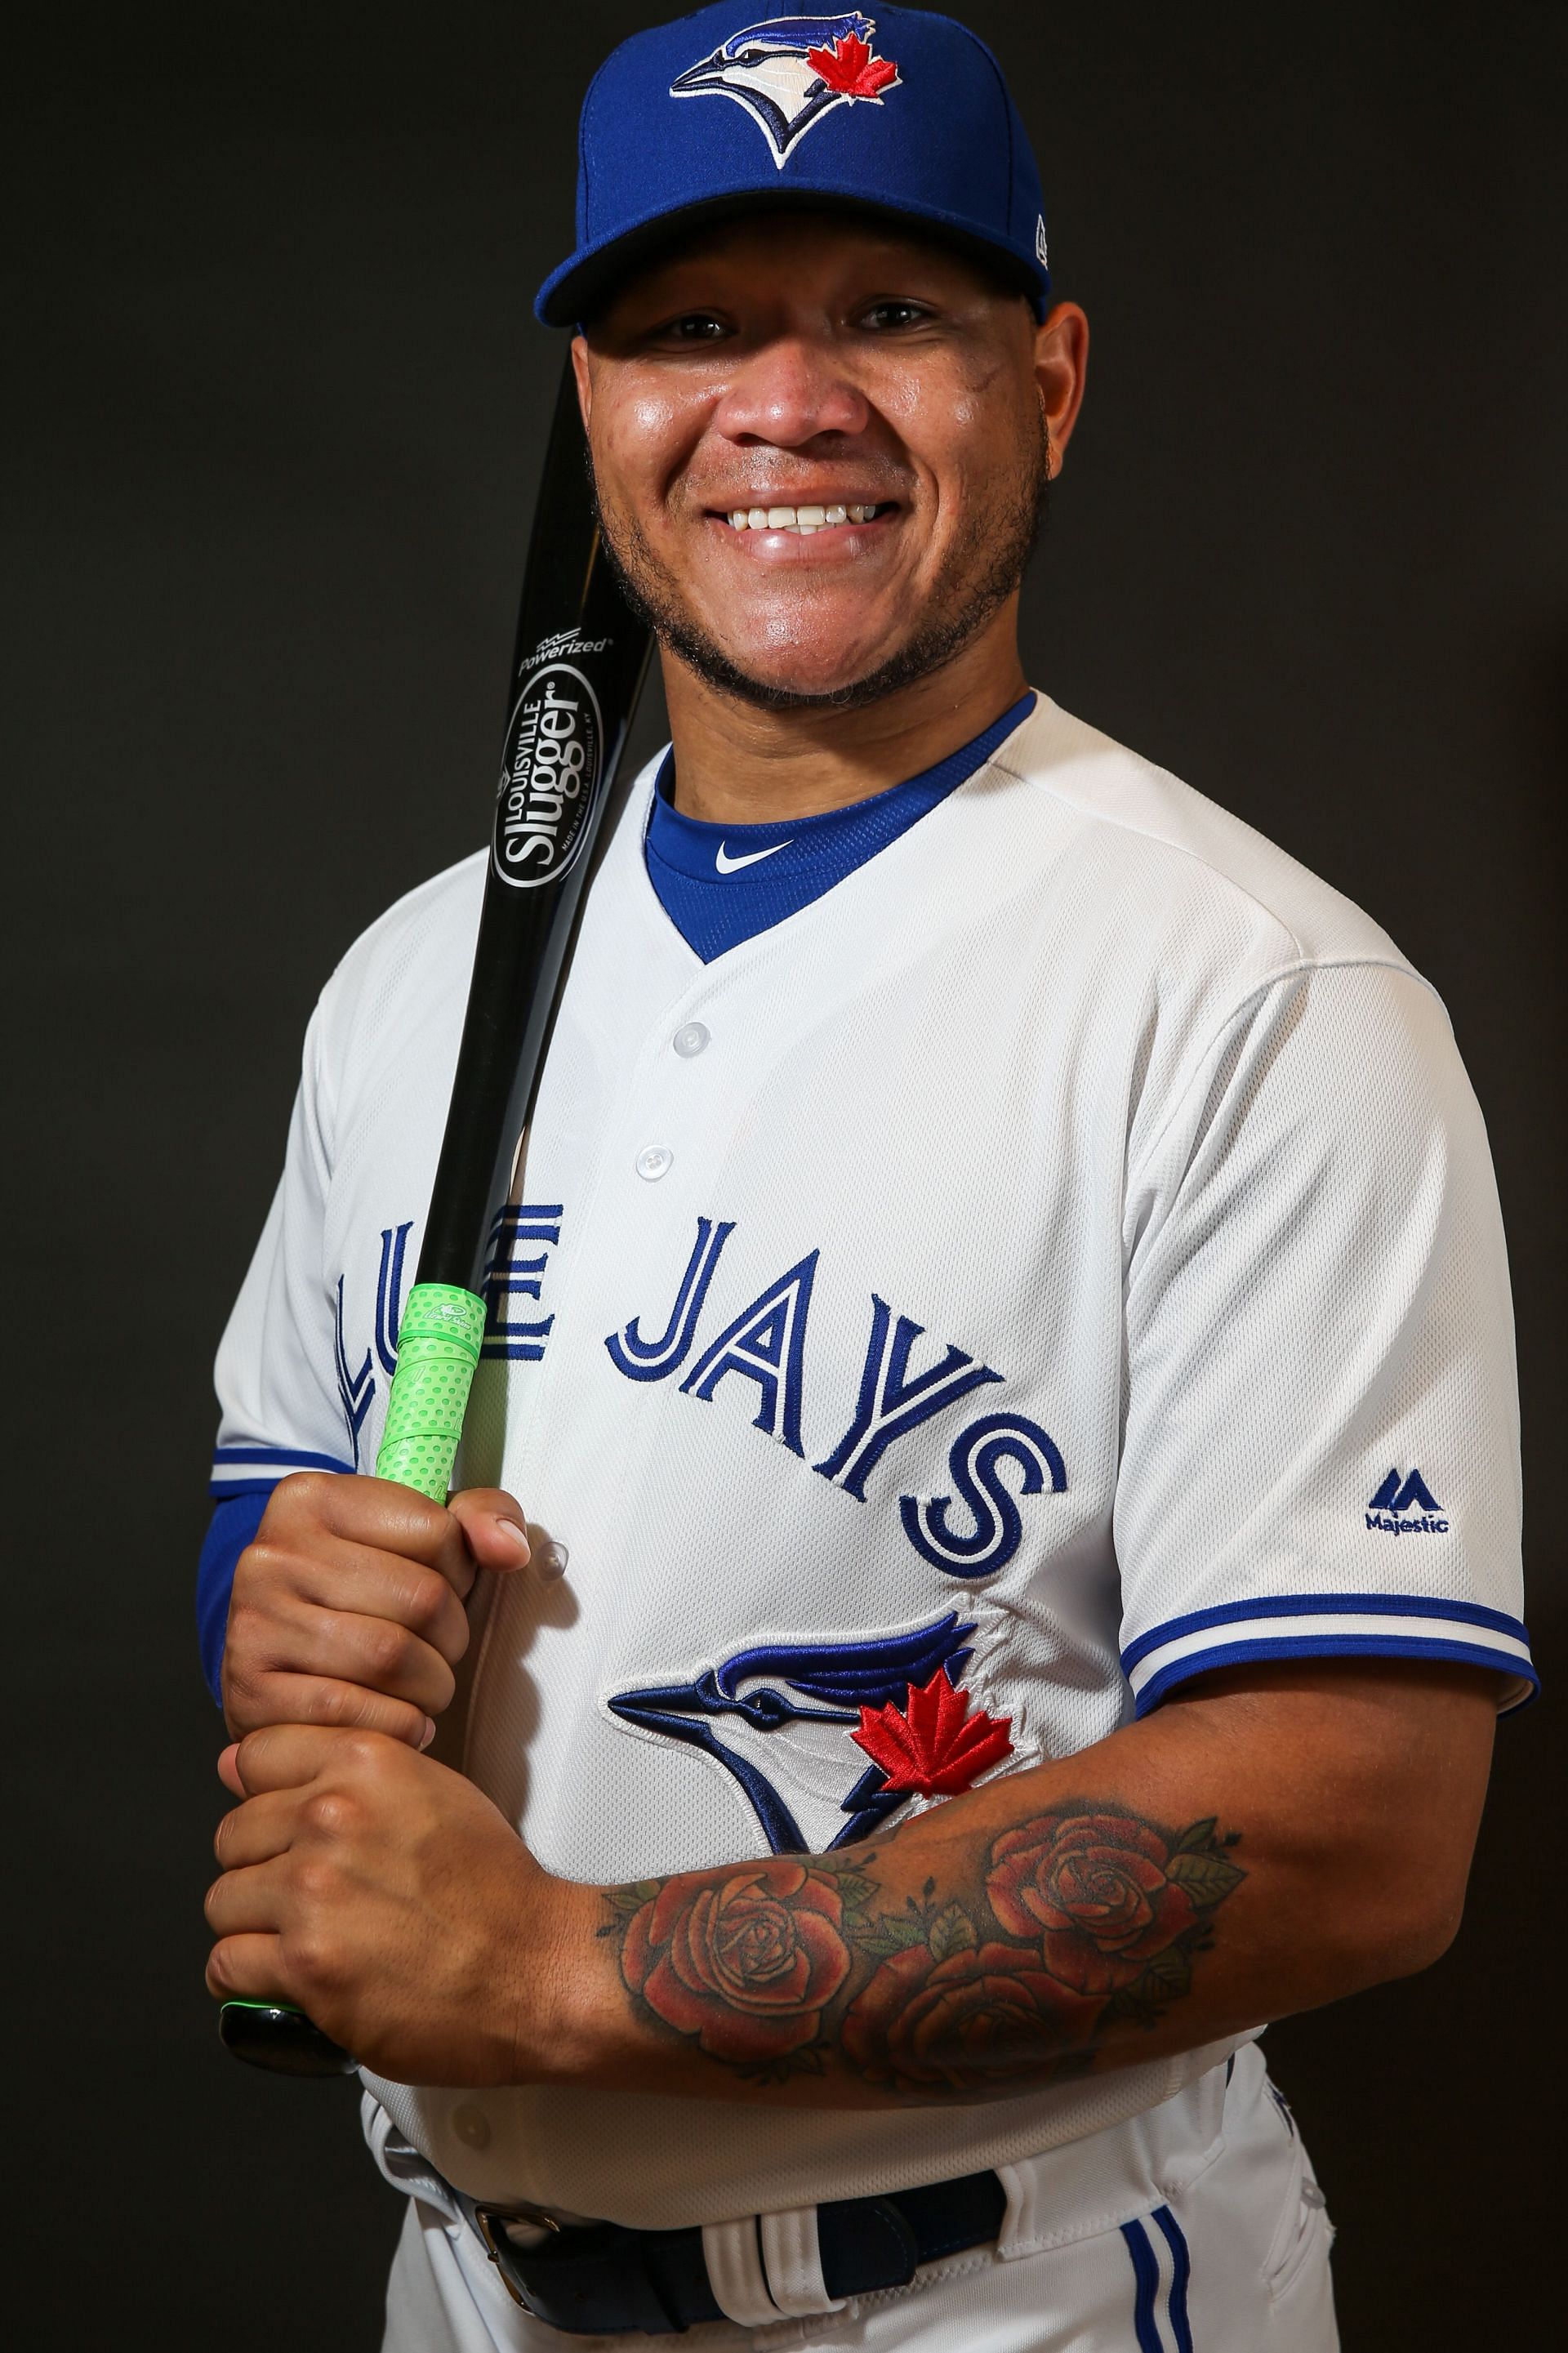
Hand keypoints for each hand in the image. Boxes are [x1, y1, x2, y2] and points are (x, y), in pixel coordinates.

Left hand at [205, 1725, 594, 2084]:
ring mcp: (314, 1890)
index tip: (288, 1828)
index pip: (253, 1757)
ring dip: (254, 1926)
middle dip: (262, 1869)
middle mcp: (332, 1816)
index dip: (267, 1798)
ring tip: (305, 1937)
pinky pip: (227, 1965)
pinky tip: (291, 1975)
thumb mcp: (431, 1790)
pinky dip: (251, 1978)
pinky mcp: (306, 1963)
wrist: (535, 1967)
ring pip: (222, 1901)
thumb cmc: (493, 1889)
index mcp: (364, 1763)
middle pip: (232, 1835)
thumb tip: (238, 1765)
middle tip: (311, 1897)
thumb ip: (344, 1771)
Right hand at [221, 1473, 548, 1746]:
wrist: (278, 1659)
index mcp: (312, 1497)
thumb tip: (511, 1548)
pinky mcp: (248, 1690)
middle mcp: (270, 1553)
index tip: (441, 1589)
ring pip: (391, 1657)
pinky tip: (401, 1721)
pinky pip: (353, 1713)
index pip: (438, 1532)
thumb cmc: (361, 1590)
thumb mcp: (417, 1535)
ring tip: (422, 1687)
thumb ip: (480, 1518)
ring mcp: (252, 1622)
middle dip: (451, 1638)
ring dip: (430, 1686)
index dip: (461, 1573)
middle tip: (439, 1652)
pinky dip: (397, 1726)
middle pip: (421, 1598)